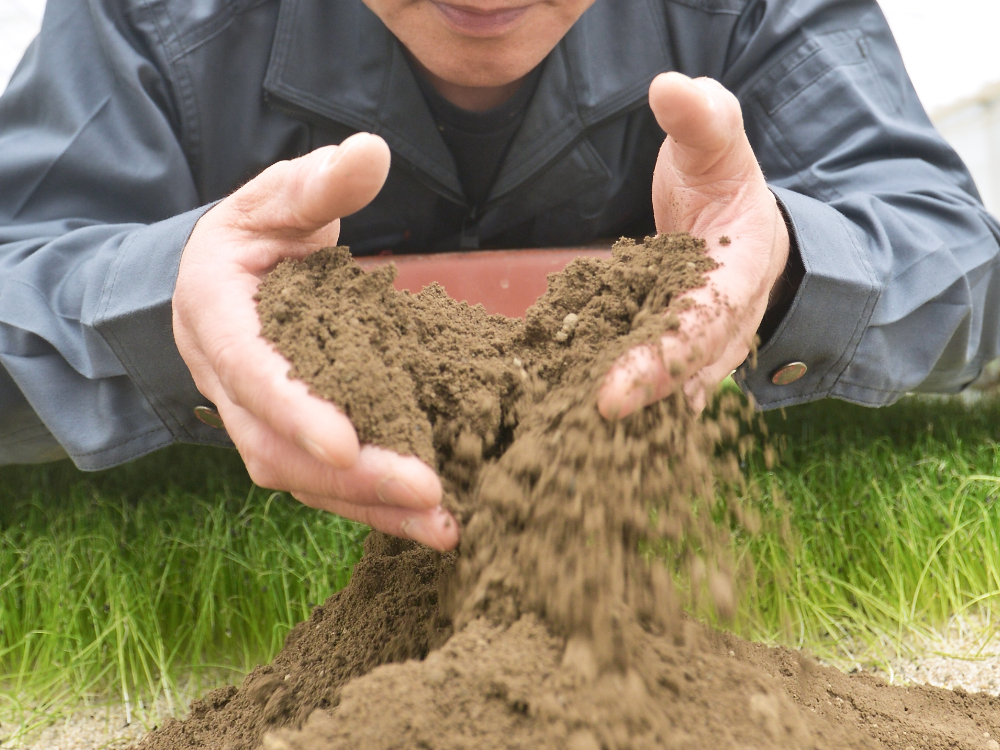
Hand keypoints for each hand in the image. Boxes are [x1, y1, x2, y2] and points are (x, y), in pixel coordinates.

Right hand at [173, 134, 458, 550]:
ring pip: (303, 481)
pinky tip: (430, 520)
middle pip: (279, 450)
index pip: (251, 373)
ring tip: (445, 528)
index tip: (345, 444)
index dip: (293, 410)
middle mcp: (228, 382)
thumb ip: (319, 181)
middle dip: (354, 478)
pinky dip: (374, 505)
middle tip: (429, 492)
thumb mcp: (277, 195)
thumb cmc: (253, 233)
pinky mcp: (289, 437)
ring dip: (372, 508)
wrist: (223, 275)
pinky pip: (325, 483)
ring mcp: (256, 418)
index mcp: (217, 316)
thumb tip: (371, 151)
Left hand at [598, 72, 790, 416]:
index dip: (670, 352)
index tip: (620, 387)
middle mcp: (732, 311)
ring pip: (678, 377)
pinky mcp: (675, 340)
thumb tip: (669, 87)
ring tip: (590, 429)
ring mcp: (706, 334)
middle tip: (600, 412)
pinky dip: (629, 391)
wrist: (733, 206)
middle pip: (694, 359)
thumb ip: (700, 116)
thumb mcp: (716, 137)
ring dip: (643, 404)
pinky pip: (655, 370)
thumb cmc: (724, 172)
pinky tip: (586, 413)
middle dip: (651, 388)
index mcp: (746, 265)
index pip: (711, 315)